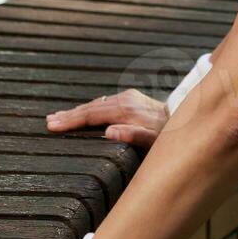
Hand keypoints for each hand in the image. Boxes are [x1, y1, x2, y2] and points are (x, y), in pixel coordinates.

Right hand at [45, 89, 168, 147]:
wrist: (189, 119)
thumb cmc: (171, 135)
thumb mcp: (155, 140)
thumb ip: (134, 136)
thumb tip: (109, 132)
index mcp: (126, 109)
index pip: (91, 114)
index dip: (71, 120)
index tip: (52, 126)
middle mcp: (125, 100)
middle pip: (90, 108)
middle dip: (69, 115)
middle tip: (48, 121)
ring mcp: (129, 98)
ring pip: (97, 104)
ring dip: (78, 111)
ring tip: (59, 117)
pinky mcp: (132, 99)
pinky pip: (105, 103)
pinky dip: (90, 109)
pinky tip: (83, 113)